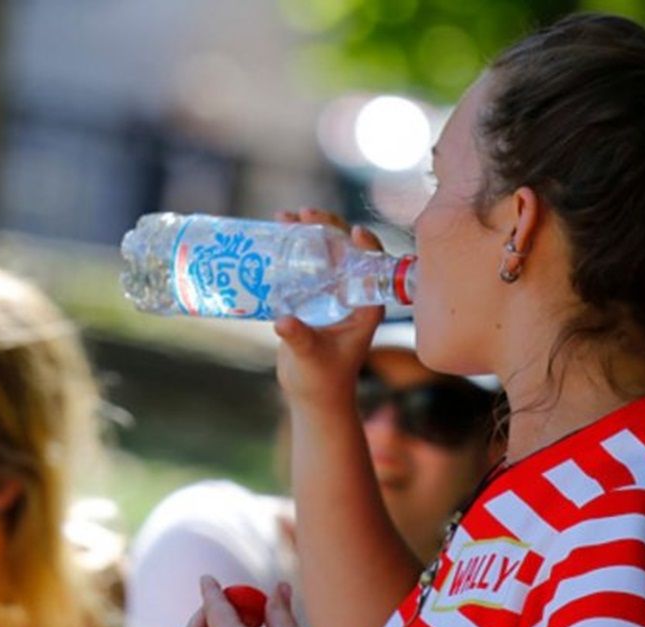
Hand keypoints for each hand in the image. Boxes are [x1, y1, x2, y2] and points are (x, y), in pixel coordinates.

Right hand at [272, 208, 384, 409]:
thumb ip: (300, 338)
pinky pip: (303, 266)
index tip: (353, 230)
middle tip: (302, 214)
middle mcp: (351, 295)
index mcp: (366, 305)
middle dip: (325, 227)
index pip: (373, 264)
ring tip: (281, 217)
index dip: (366, 244)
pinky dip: (289, 251)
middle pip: (344, 249)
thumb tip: (283, 322)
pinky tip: (271, 237)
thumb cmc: (323, 379)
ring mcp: (330, 294)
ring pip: (321, 253)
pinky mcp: (310, 299)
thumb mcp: (312, 356)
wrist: (313, 395)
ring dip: (304, 233)